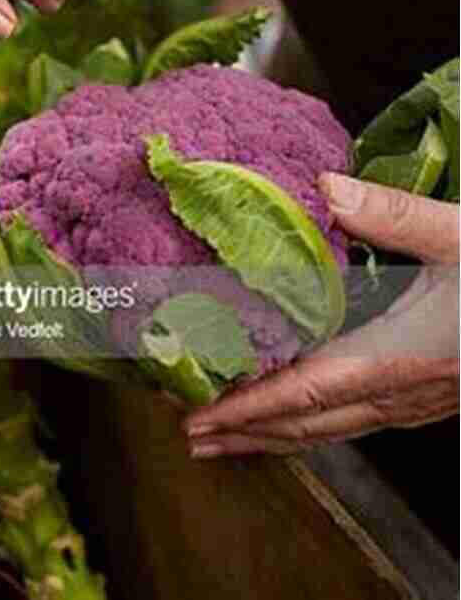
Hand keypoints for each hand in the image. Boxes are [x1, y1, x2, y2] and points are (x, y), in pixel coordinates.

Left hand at [184, 174, 459, 457]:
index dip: (246, 409)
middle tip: (192, 437)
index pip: (302, 395)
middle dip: (247, 433)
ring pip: (336, 430)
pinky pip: (362, 420)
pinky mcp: (435, 394)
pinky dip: (319, 423)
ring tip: (230, 437)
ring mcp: (421, 400)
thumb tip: (319, 188)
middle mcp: (403, 391)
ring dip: (278, 436)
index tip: (196, 418)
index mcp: (398, 359)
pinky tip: (307, 412)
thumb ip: (392, 214)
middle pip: (308, 426)